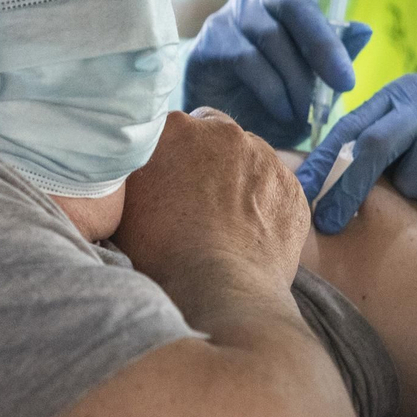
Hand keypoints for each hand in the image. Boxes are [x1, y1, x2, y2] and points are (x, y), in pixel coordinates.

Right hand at [116, 109, 308, 290]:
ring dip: (238, 178)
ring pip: (249, 159)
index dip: (171, 154)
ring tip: (224, 221)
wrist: (218, 289)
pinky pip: (275, 189)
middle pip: (214, 134)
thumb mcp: (123, 205)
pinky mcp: (292, 188)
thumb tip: (137, 168)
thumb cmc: (160, 251)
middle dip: (207, 157)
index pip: (174, 127)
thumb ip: (133, 173)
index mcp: (174, 128)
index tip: (168, 178)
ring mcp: (264, 157)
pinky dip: (264, 205)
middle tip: (195, 198)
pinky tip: (249, 234)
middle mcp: (222, 132)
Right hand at [182, 0, 373, 148]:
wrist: (227, 128)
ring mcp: (231, 16)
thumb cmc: (276, 99)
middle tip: (345, 84)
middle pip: (295, 3)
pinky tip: (283, 111)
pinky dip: (274, 90)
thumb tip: (363, 29)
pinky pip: (249, 59)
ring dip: (298, 81)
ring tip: (307, 114)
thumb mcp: (316, 82)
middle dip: (324, 45)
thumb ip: (338, 57)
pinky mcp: (210, 41)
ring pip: (274, 38)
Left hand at [296, 73, 416, 233]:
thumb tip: (319, 188)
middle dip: (346, 190)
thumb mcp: (415, 133)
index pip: (349, 127)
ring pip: (411, 187)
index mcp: (401, 94)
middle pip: (372, 148)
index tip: (299, 192)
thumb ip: (376, 148)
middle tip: (328, 224)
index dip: (321, 162)